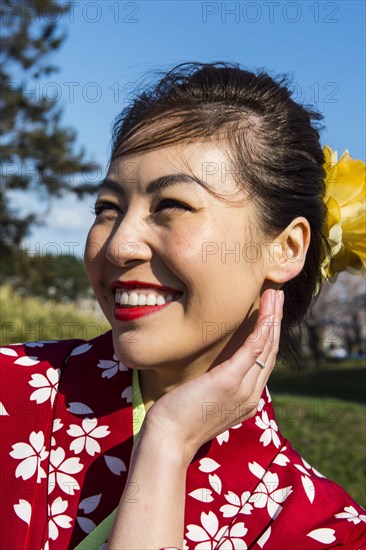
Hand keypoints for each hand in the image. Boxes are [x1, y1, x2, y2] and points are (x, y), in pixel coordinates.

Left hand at [141, 288, 283, 465]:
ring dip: (273, 317)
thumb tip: (213, 368)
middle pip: (270, 351)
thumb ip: (214, 384)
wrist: (167, 439)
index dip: (269, 335)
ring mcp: (243, 389)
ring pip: (267, 346)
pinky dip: (263, 327)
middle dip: (276, 321)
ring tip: (276, 294)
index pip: (263, 362)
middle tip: (278, 296)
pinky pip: (254, 348)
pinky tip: (267, 310)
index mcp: (246, 400)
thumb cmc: (177, 418)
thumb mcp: (202, 399)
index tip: (270, 313)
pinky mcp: (230, 381)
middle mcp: (251, 395)